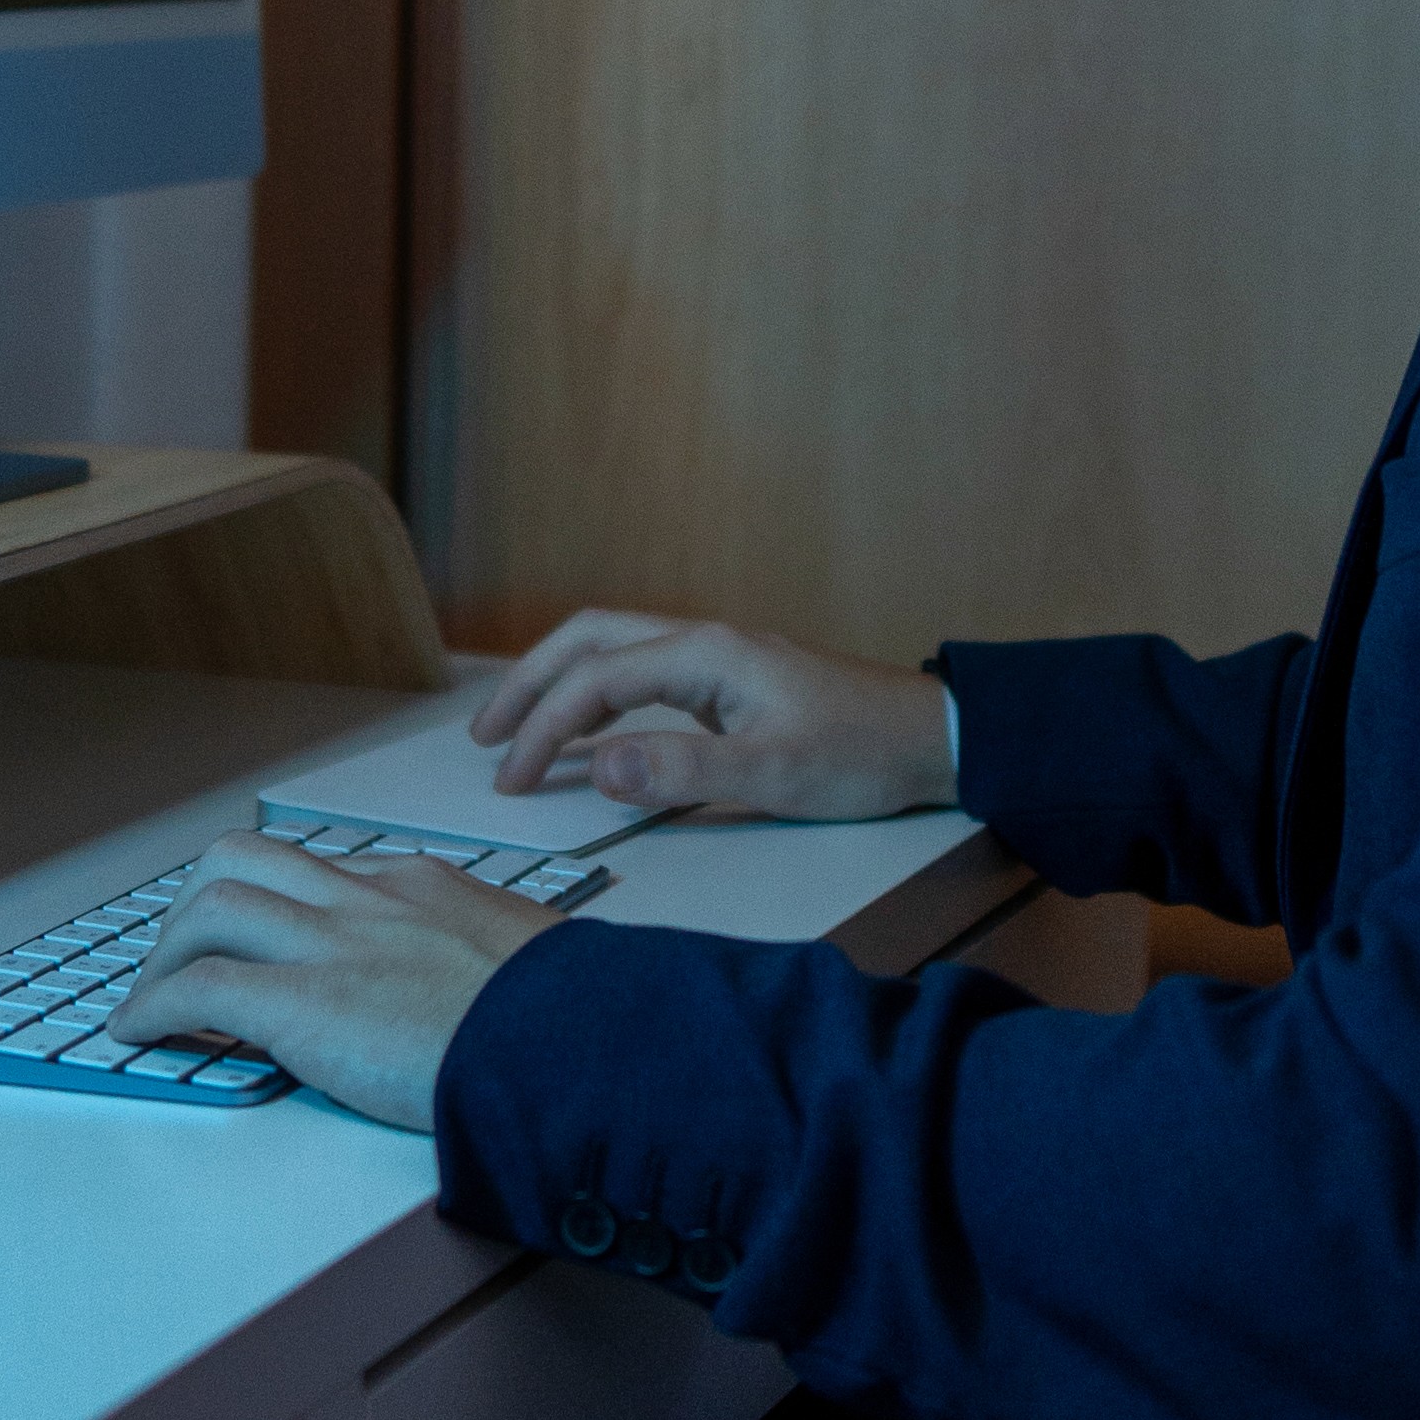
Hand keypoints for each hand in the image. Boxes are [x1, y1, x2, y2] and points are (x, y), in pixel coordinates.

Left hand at [114, 835, 546, 1129]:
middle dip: (199, 903)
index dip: (275, 908)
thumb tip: (483, 1000)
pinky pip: (199, 987)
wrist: (576, 1044)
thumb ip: (483, 966)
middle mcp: (368, 898)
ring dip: (167, 952)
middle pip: (246, 860)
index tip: (262, 942)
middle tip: (185, 952)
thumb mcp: (526, 966)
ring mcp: (333, 944)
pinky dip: (155, 1006)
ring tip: (151, 997)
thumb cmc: (570, 1021)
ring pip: (212, 904)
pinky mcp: (304, 1003)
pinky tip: (139, 1034)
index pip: (323, 875)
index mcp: (422, 887)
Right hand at [472, 610, 958, 820]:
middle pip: (592, 638)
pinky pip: (644, 671)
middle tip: (486, 738)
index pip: (597, 678)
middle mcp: (706, 642)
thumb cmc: (861, 755)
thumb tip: (597, 766)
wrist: (932, 738)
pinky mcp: (733, 682)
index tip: (510, 780)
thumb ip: (682, 771)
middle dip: (531, 682)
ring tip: (519, 729)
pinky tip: (592, 729)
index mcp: (707, 654)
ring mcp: (720, 660)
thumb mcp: (773, 774)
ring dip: (561, 680)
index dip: (545, 728)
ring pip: (616, 648)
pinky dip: (600, 692)